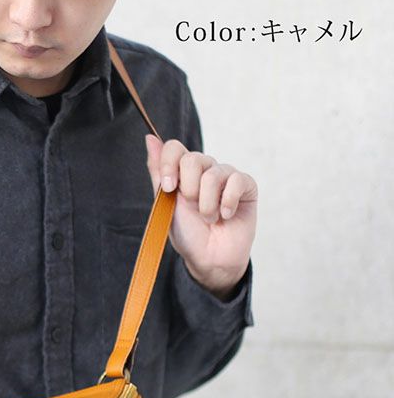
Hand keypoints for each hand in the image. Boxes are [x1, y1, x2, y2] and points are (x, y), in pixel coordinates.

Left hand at [145, 134, 257, 299]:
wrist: (209, 259)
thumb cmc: (188, 234)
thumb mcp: (166, 204)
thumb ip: (159, 172)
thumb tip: (150, 138)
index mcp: (183, 173)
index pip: (174, 148)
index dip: (169, 164)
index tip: (168, 188)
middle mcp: (205, 170)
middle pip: (193, 158)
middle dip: (189, 189)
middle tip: (192, 208)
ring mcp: (226, 176)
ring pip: (214, 173)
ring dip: (207, 203)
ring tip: (209, 218)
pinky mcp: (246, 187)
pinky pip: (237, 181)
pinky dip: (227, 202)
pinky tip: (226, 215)